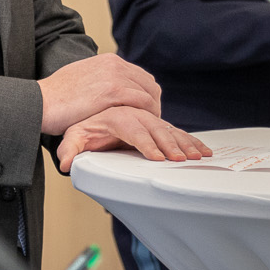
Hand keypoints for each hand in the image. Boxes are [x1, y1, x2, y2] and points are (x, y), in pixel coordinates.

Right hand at [38, 53, 160, 134]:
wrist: (41, 102)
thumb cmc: (56, 98)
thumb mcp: (81, 79)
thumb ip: (98, 82)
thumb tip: (106, 94)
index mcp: (108, 61)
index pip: (140, 77)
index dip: (145, 97)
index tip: (142, 115)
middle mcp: (115, 64)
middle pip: (150, 85)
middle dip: (152, 106)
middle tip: (147, 125)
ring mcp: (115, 76)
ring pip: (150, 95)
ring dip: (151, 113)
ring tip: (145, 131)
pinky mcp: (113, 91)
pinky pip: (143, 104)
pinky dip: (146, 117)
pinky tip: (140, 129)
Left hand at [54, 107, 210, 172]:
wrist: (91, 104)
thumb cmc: (83, 123)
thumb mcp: (74, 135)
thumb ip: (70, 148)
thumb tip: (66, 164)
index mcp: (117, 115)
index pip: (134, 129)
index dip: (146, 144)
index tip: (157, 159)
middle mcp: (135, 112)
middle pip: (155, 128)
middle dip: (169, 145)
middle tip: (180, 161)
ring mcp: (147, 116)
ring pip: (168, 128)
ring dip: (184, 142)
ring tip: (197, 157)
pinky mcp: (156, 122)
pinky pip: (175, 130)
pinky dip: (190, 140)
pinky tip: (203, 150)